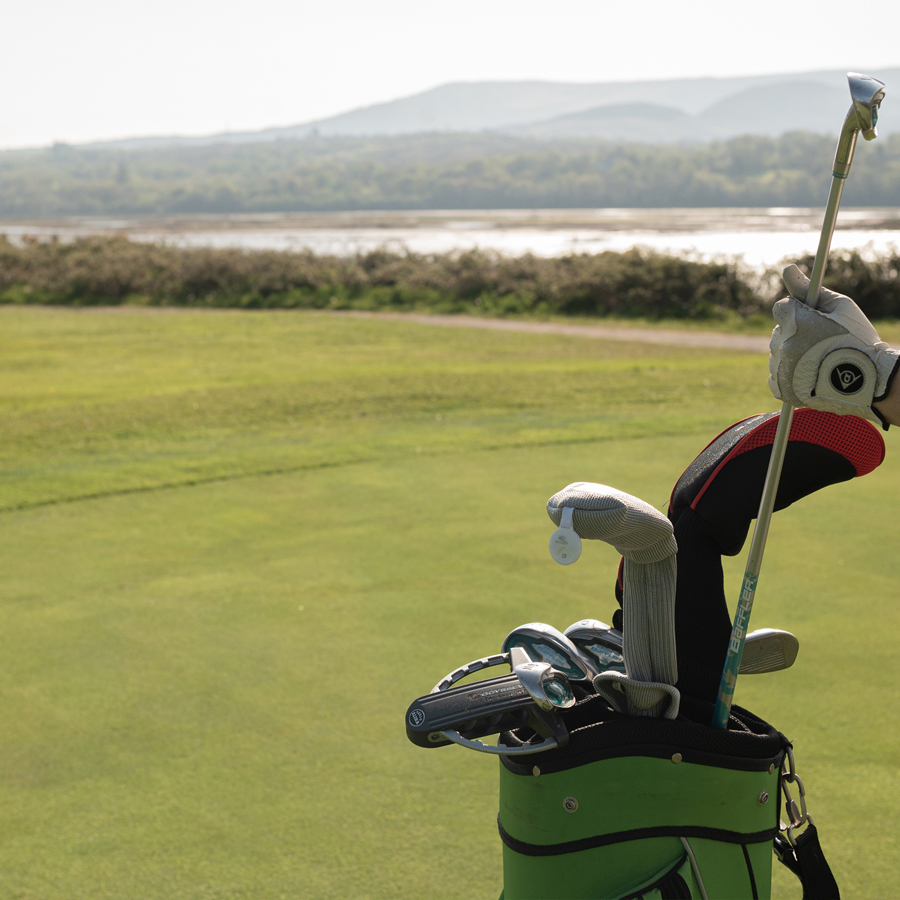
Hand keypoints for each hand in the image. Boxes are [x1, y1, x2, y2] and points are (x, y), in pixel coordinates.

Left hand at [768, 265, 899, 429]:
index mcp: (795, 321)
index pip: (781, 307)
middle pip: (780, 331)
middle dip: (796, 333)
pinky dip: (788, 375)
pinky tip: (808, 374)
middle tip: (821, 343)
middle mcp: (782, 343)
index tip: (812, 318)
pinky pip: (776, 376)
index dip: (797, 311)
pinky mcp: (781, 388)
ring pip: (778, 353)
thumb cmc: (857, 340)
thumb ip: (809, 288)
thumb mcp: (840, 307)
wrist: (866, 382)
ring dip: (792, 354)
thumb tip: (787, 268)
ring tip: (819, 360)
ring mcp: (780, 368)